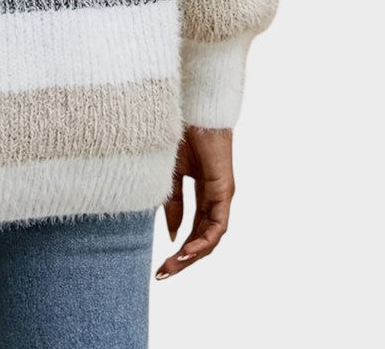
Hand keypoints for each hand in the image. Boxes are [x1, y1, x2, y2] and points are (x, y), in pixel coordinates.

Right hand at [155, 125, 234, 279]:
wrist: (192, 110)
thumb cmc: (181, 135)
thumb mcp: (170, 175)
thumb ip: (172, 202)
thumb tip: (172, 233)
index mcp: (201, 192)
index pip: (192, 228)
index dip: (178, 247)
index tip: (160, 262)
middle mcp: (214, 198)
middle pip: (202, 238)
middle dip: (183, 259)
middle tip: (163, 273)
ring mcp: (221, 196)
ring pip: (212, 236)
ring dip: (192, 255)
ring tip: (173, 266)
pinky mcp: (224, 191)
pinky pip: (218, 225)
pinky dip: (203, 241)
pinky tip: (188, 251)